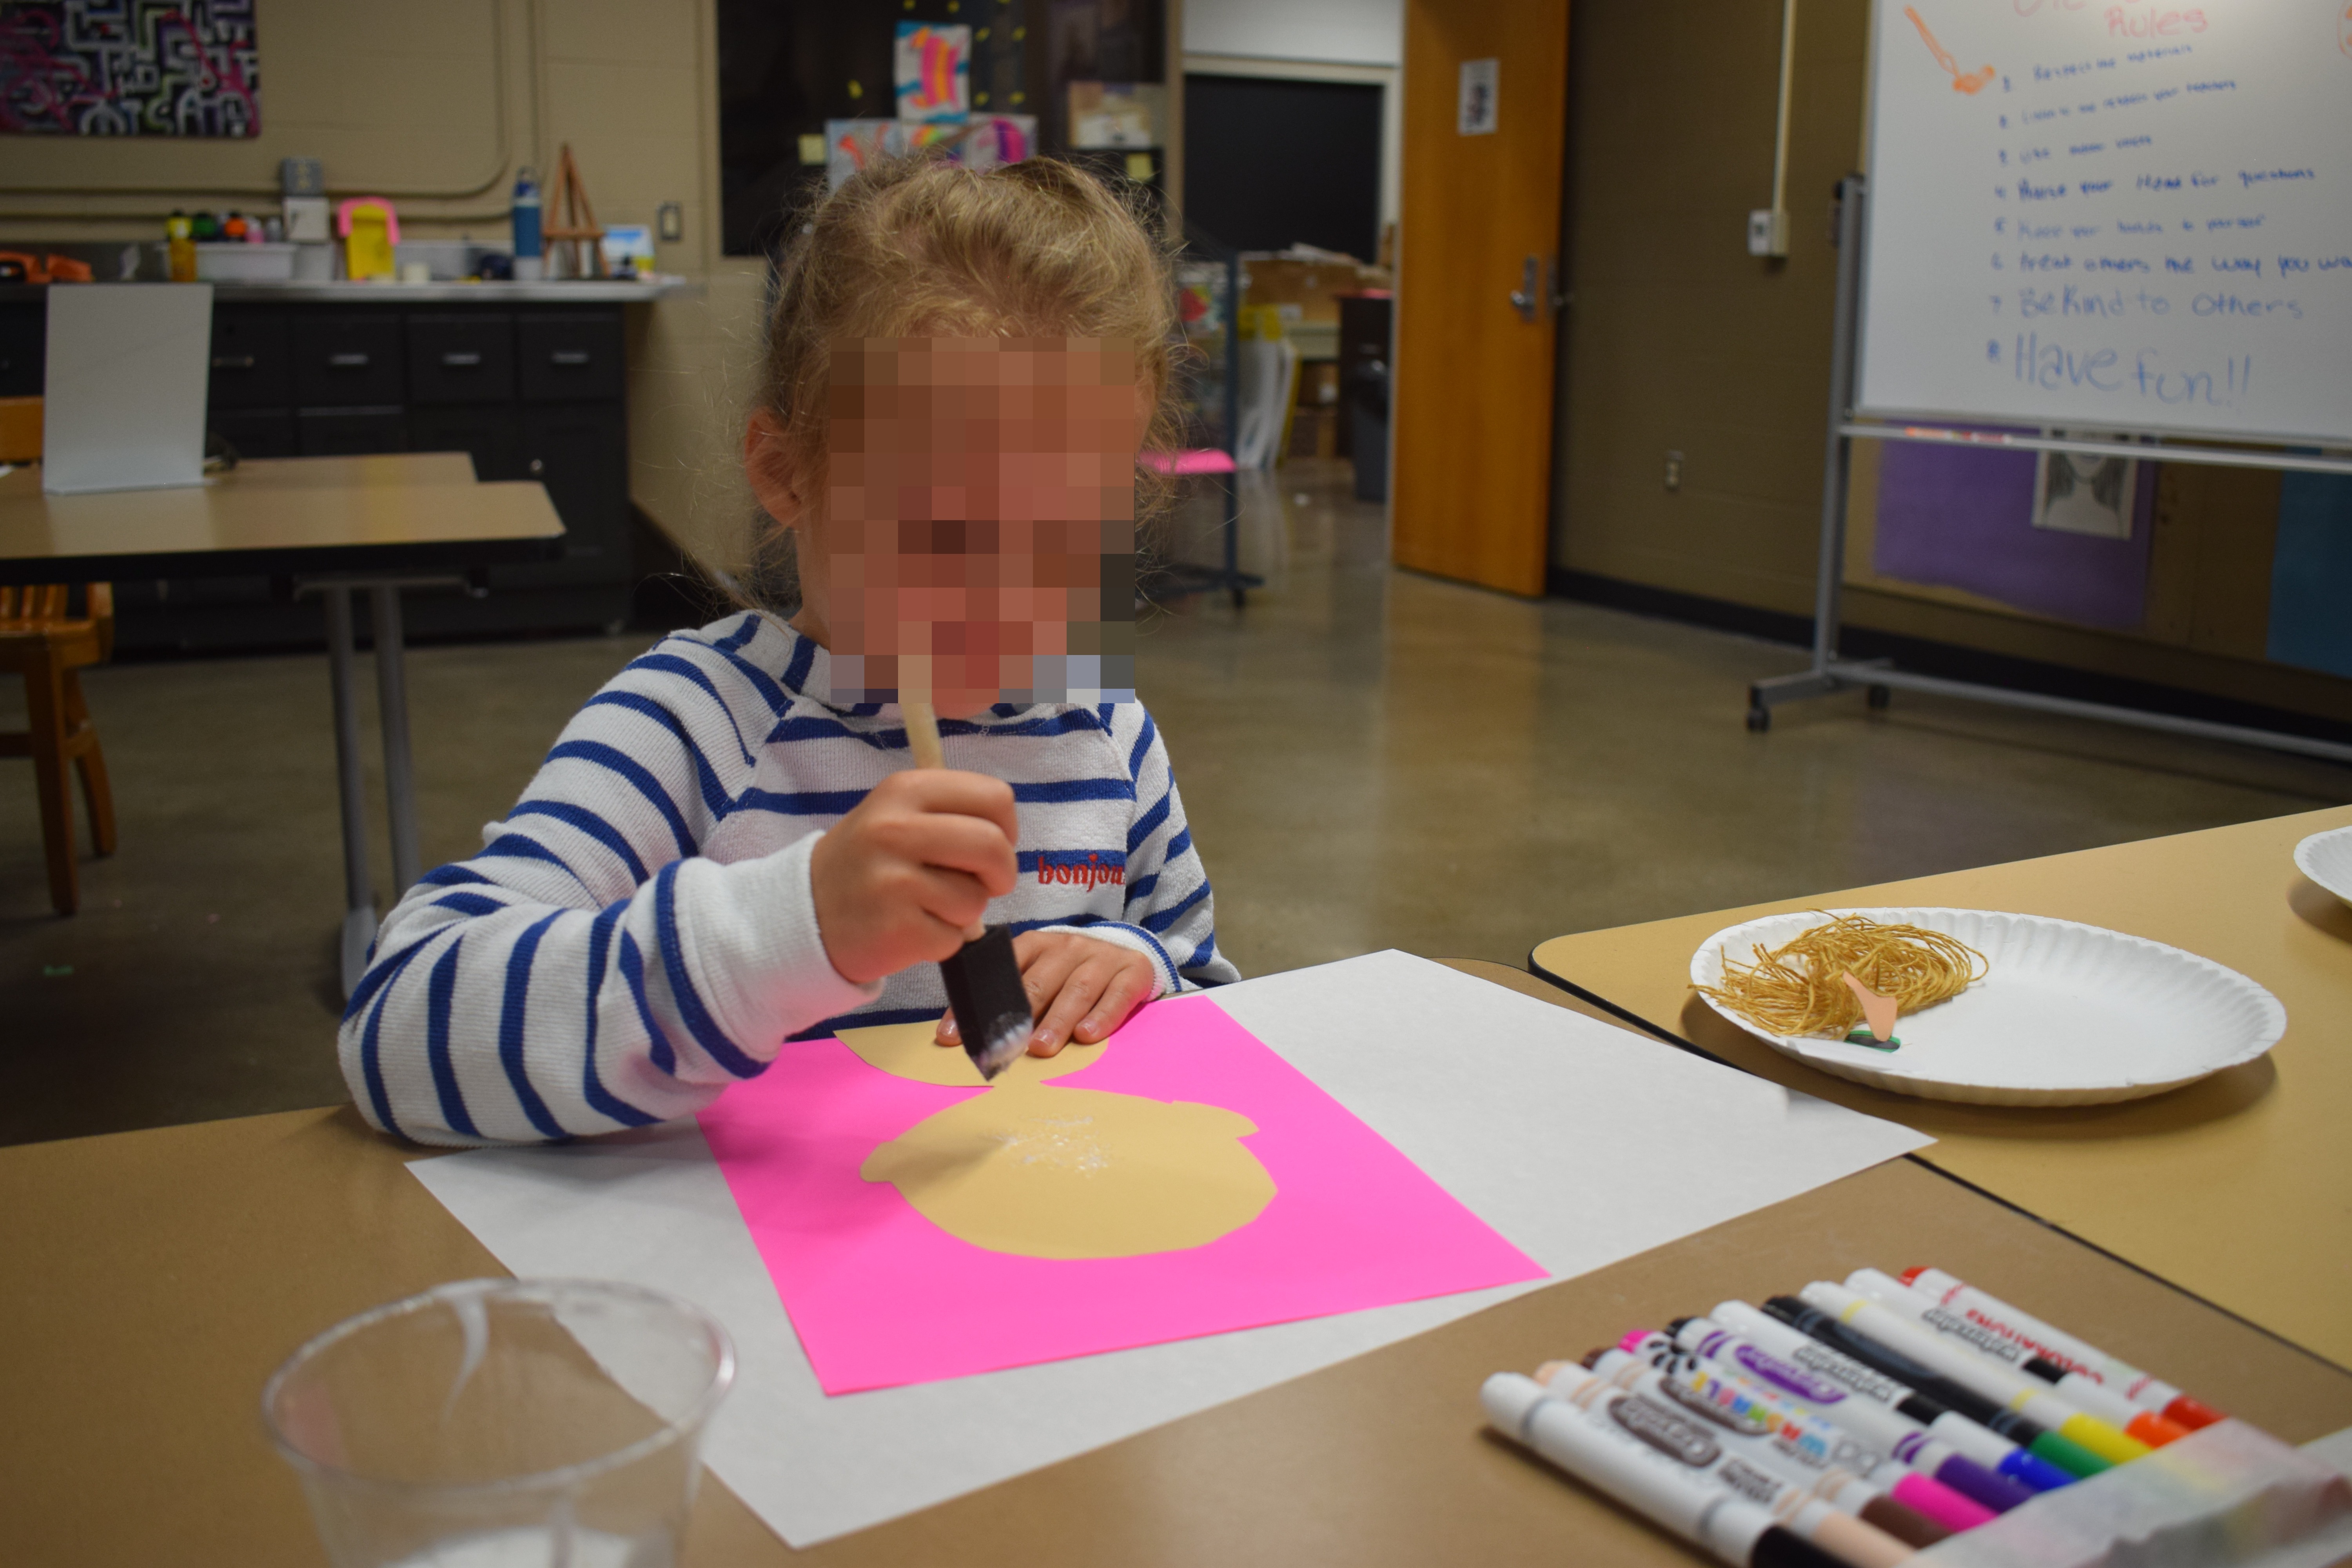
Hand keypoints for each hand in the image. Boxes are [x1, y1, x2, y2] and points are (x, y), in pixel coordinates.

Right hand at [809, 770, 1018, 984]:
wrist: (806, 915)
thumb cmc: (867, 864)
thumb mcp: (896, 814)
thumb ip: (949, 812)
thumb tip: (1004, 834)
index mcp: (904, 790)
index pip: (993, 796)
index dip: (1006, 826)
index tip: (994, 843)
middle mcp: (895, 829)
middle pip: (992, 846)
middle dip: (1001, 873)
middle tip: (985, 884)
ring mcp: (893, 881)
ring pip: (975, 899)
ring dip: (964, 911)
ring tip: (927, 906)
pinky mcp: (896, 929)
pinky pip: (955, 937)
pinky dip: (943, 941)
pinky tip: (912, 929)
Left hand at [935, 930, 1157, 1056]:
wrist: (1127, 955)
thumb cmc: (1071, 976)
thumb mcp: (1040, 975)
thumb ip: (1010, 996)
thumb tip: (963, 1034)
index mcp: (1037, 945)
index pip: (1001, 970)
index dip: (977, 1002)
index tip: (954, 1036)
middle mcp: (1068, 946)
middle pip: (1040, 982)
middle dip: (1020, 1015)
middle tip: (1006, 1045)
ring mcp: (1101, 957)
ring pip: (1077, 989)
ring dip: (1057, 1020)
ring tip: (1041, 1048)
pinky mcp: (1133, 971)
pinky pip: (1117, 994)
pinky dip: (1102, 1016)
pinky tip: (1087, 1035)